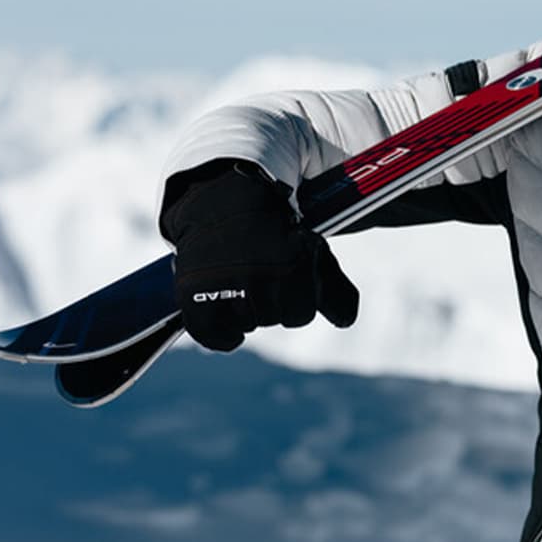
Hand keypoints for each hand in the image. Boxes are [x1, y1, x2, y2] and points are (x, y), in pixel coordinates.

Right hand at [162, 161, 358, 351]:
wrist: (222, 205)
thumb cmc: (275, 231)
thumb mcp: (313, 251)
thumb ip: (336, 291)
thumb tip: (346, 322)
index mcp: (292, 265)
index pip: (301, 314)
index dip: (296, 297)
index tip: (286, 275)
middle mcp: (260, 276)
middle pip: (274, 319)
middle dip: (271, 300)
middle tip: (259, 271)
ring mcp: (225, 285)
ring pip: (246, 325)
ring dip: (245, 309)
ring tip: (239, 277)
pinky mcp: (194, 294)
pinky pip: (214, 336)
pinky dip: (220, 333)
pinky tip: (222, 312)